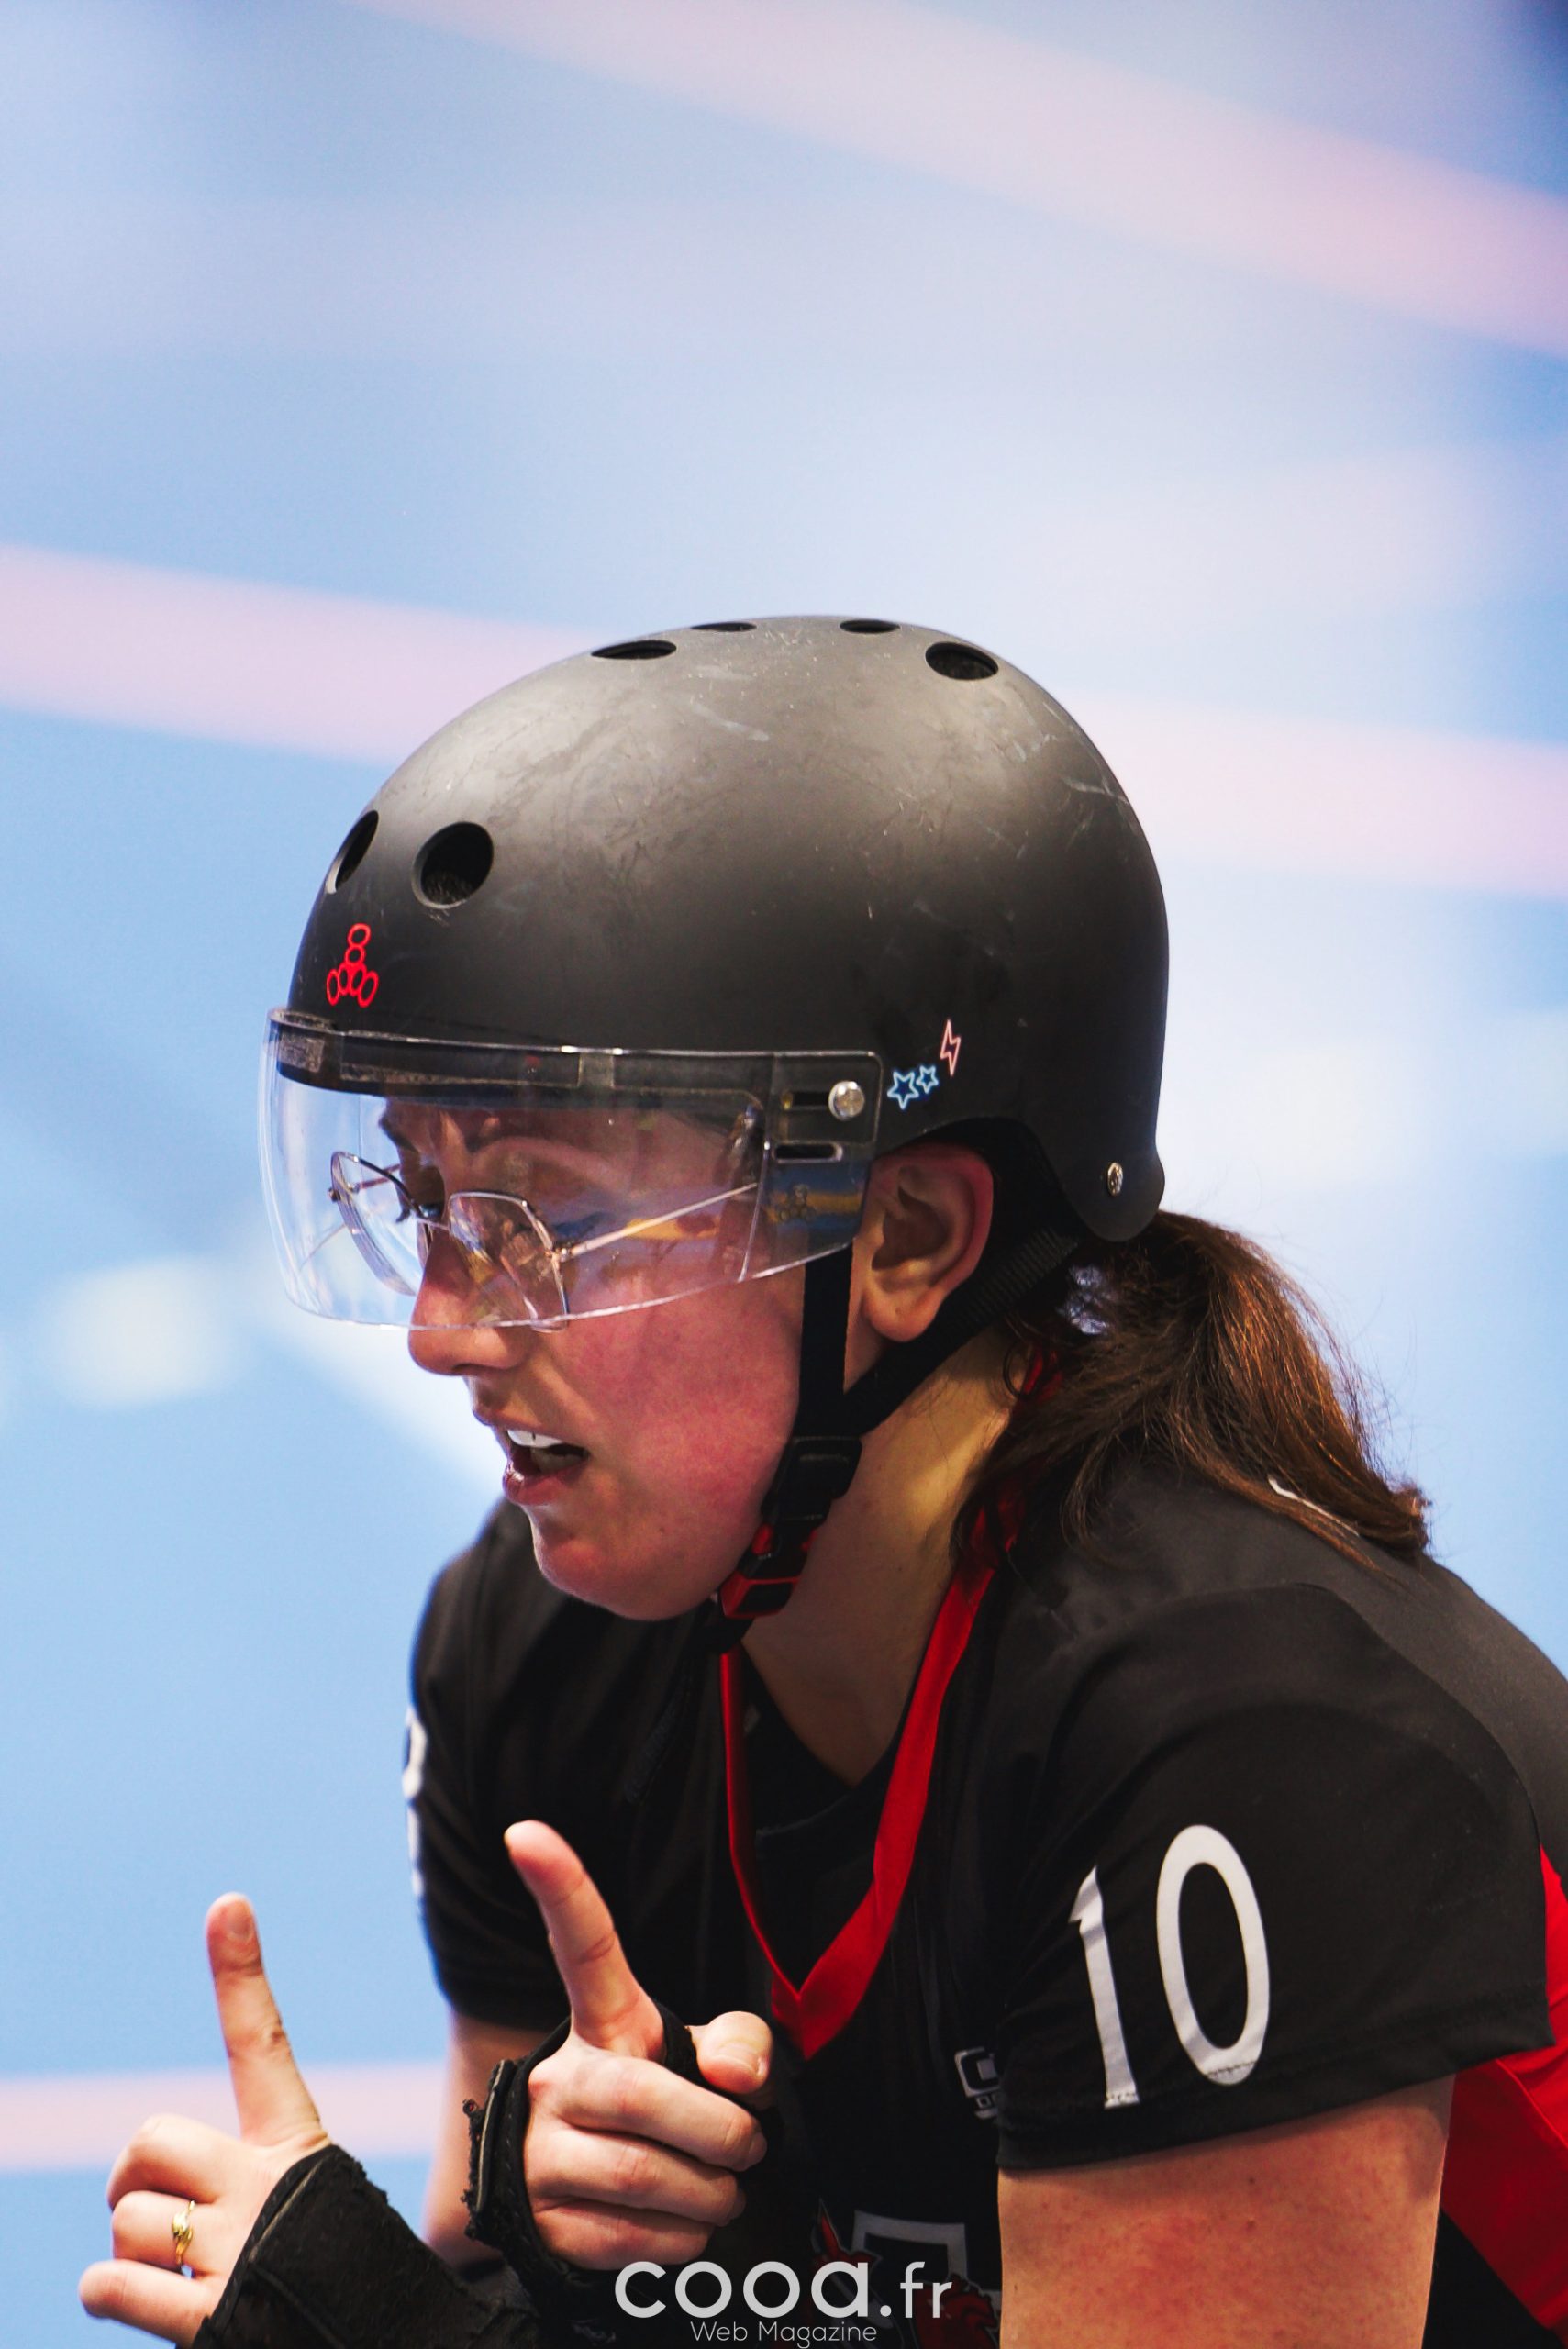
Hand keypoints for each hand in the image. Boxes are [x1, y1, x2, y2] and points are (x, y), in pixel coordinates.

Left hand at [79, 1896, 330, 2343]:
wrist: (386, 2345)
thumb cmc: (325, 2282)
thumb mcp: (295, 2220)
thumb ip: (233, 2194)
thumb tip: (138, 2211)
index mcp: (296, 2148)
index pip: (263, 2045)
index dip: (241, 1973)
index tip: (228, 1904)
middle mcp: (268, 2186)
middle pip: (149, 2141)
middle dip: (131, 2180)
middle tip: (154, 2218)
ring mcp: (242, 2248)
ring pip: (128, 2221)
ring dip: (131, 2258)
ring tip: (179, 2283)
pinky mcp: (214, 2316)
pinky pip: (113, 2283)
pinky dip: (108, 2294)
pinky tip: (139, 2304)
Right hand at [505, 1820, 771, 2270]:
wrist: (594, 2200)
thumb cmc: (661, 2107)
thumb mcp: (704, 2063)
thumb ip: (740, 2046)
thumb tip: (736, 2079)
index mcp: (602, 2022)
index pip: (582, 1945)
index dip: (560, 1886)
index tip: (527, 1831)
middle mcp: (558, 2078)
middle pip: (641, 2097)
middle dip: (718, 2131)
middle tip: (747, 2144)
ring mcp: (538, 2151)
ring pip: (641, 2175)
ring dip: (708, 2191)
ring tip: (721, 2186)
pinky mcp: (539, 2222)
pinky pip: (627, 2237)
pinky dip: (680, 2237)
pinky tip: (684, 2222)